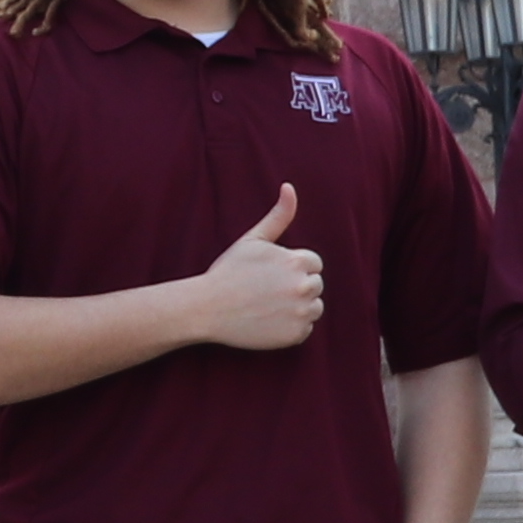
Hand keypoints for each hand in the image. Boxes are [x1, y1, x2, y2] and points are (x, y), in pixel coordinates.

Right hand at [197, 186, 325, 354]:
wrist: (207, 309)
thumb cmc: (228, 271)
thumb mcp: (253, 240)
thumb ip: (278, 215)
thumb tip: (289, 187)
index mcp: (297, 262)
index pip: (313, 264)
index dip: (291, 268)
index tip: (269, 274)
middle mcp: (304, 288)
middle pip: (315, 285)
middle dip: (295, 287)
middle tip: (265, 291)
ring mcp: (301, 313)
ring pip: (313, 308)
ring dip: (297, 307)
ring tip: (267, 306)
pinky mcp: (295, 335)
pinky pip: (305, 329)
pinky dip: (290, 327)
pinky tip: (267, 321)